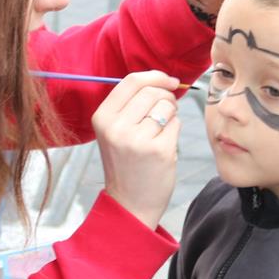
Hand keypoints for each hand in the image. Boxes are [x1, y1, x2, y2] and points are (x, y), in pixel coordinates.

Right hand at [91, 71, 180, 230]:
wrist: (130, 203)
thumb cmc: (127, 163)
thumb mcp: (114, 131)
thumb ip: (130, 104)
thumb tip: (161, 79)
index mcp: (102, 118)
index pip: (131, 81)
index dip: (155, 76)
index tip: (169, 81)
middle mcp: (116, 127)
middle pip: (152, 91)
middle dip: (166, 97)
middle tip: (165, 113)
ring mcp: (137, 139)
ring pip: (167, 105)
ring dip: (171, 114)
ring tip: (160, 132)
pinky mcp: (158, 150)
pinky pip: (176, 123)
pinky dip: (174, 130)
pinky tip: (164, 145)